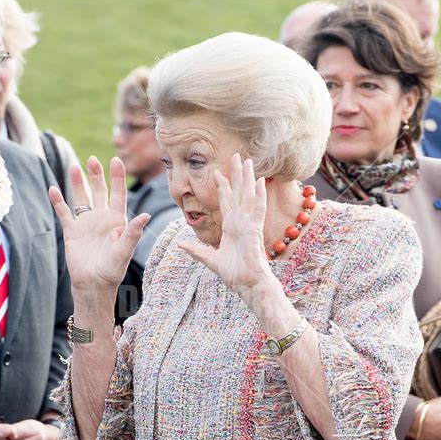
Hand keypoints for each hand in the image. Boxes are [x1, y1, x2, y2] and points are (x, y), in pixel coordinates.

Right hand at [49, 157, 150, 295]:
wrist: (93, 285)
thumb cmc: (112, 271)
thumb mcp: (124, 251)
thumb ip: (133, 233)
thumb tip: (146, 215)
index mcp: (117, 221)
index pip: (118, 195)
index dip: (117, 178)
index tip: (117, 160)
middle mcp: (102, 219)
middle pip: (99, 192)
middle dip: (96, 175)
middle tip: (92, 160)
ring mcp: (86, 224)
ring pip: (81, 198)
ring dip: (77, 183)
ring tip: (74, 167)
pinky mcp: (72, 232)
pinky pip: (64, 213)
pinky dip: (58, 201)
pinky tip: (53, 189)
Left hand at [178, 155, 269, 293]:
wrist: (247, 284)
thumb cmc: (234, 274)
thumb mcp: (210, 260)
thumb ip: (196, 250)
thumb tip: (181, 244)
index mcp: (231, 227)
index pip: (226, 201)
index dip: (222, 186)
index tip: (216, 171)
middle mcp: (241, 222)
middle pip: (239, 193)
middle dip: (236, 174)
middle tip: (237, 156)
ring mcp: (249, 225)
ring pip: (249, 196)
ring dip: (248, 179)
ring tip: (248, 161)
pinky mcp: (255, 230)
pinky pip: (258, 210)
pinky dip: (259, 196)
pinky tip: (259, 182)